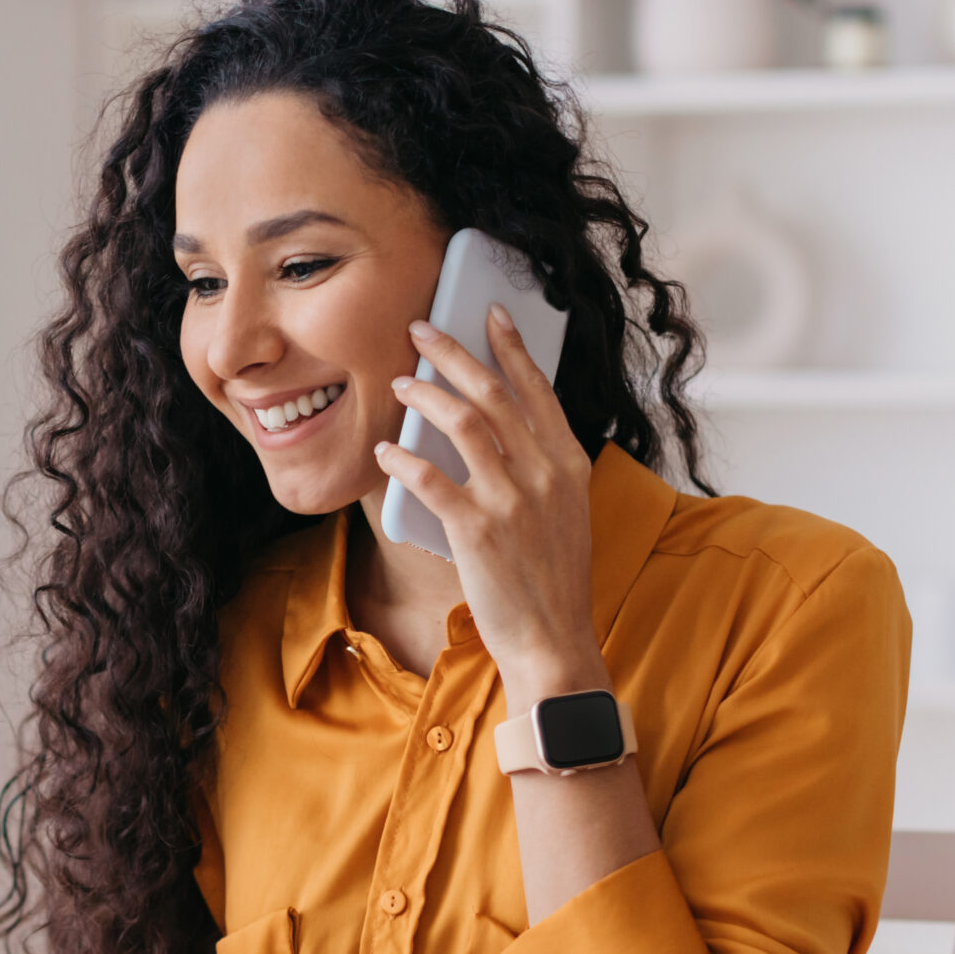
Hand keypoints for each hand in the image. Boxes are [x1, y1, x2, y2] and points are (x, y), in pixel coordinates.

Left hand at [376, 305, 607, 702]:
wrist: (552, 640)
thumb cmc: (551, 579)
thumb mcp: (564, 513)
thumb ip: (540, 469)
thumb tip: (499, 430)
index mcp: (569, 464)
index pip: (538, 389)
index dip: (511, 347)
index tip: (489, 314)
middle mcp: (544, 473)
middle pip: (492, 393)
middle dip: (452, 353)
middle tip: (421, 330)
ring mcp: (512, 499)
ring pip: (462, 422)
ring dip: (424, 395)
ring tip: (399, 384)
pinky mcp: (477, 529)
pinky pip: (430, 478)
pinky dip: (403, 459)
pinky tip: (385, 452)